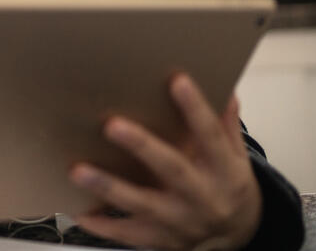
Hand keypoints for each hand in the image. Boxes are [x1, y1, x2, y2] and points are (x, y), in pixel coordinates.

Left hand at [68, 74, 261, 250]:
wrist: (236, 235)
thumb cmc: (228, 186)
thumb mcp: (237, 156)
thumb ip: (226, 125)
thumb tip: (225, 89)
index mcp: (224, 170)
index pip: (211, 135)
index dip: (195, 108)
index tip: (177, 81)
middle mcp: (202, 196)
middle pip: (171, 168)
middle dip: (141, 146)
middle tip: (111, 124)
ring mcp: (180, 221)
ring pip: (141, 203)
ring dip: (108, 187)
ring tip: (78, 170)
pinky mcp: (160, 239)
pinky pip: (127, 234)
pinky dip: (102, 226)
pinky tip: (79, 212)